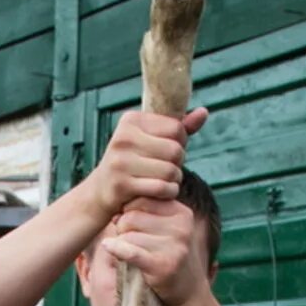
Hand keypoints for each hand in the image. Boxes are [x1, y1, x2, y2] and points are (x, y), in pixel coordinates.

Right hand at [84, 108, 208, 220]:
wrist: (101, 191)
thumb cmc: (135, 162)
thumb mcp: (153, 140)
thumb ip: (179, 128)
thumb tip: (204, 112)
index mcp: (131, 120)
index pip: (177, 128)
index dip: (180, 142)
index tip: (167, 152)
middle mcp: (123, 137)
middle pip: (176, 150)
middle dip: (178, 164)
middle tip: (167, 170)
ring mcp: (120, 161)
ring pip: (170, 171)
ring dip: (175, 180)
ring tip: (165, 181)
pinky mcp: (121, 184)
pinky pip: (161, 188)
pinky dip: (168, 193)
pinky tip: (162, 193)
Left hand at [103, 197, 209, 305]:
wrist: (187, 290)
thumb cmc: (168, 254)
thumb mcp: (166, 228)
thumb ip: (146, 212)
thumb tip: (116, 210)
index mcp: (181, 212)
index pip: (141, 199)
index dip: (128, 210)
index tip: (129, 225)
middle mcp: (181, 227)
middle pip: (132, 216)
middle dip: (123, 228)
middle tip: (131, 243)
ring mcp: (174, 247)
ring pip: (128, 235)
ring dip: (122, 245)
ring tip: (135, 255)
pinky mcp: (162, 266)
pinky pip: (131, 252)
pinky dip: (116, 249)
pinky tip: (107, 246)